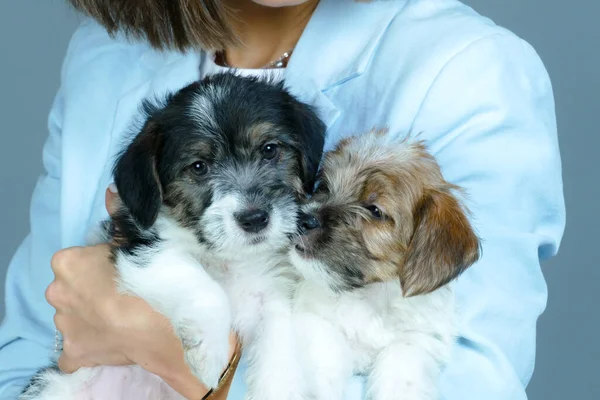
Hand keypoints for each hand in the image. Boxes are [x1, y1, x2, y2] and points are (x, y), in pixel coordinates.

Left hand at [45, 185, 238, 399]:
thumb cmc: (157, 281)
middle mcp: (57, 293)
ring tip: (123, 318)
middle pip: (73, 288)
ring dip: (92, 317)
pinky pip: (76, 349)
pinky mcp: (75, 353)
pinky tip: (112, 341)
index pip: (79, 260)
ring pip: (75, 317)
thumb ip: (120, 218)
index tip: (124, 270)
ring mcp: (64, 327)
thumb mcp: (141, 243)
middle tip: (125, 294)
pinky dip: (90, 345)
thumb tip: (110, 192)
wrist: (170, 327)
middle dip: (91, 290)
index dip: (101, 264)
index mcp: (68, 263)